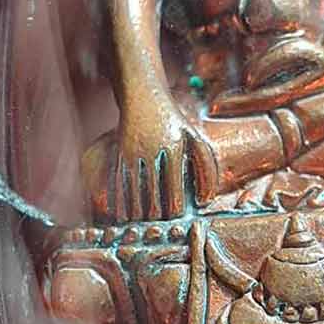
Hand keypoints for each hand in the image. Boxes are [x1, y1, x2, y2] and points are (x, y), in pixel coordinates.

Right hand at [115, 100, 216, 220]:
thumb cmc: (174, 122)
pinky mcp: (118, 153)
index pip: (174, 187)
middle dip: (155, 215)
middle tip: (159, 227)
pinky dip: (119, 202)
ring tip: (142, 226)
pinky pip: (117, 183)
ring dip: (136, 213)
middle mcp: (151, 150)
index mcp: (173, 147)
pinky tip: (123, 215)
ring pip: (133, 192)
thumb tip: (205, 201)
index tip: (176, 219)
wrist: (143, 96)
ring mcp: (132, 151)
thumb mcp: (194, 139)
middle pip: (152, 194)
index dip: (175, 209)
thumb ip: (205, 168)